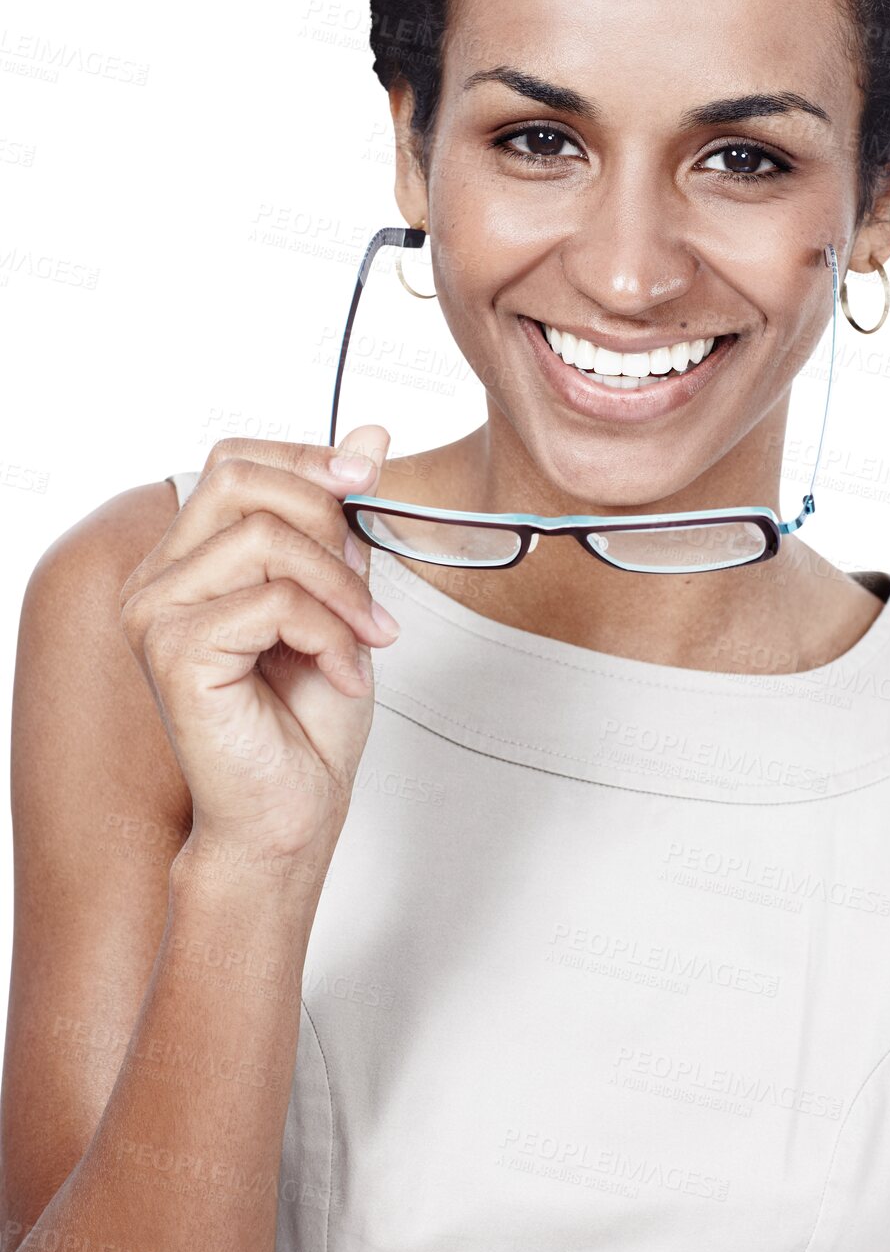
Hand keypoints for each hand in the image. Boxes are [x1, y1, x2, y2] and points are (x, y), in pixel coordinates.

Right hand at [120, 425, 397, 870]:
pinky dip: (331, 632)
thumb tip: (371, 437)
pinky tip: (345, 673)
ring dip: (340, 588)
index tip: (367, 480)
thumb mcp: (341, 596)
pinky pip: (274, 601)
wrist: (290, 814)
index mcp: (188, 559)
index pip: (234, 462)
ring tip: (367, 639)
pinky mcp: (175, 653)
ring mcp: (156, 615)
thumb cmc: (307, 719)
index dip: (305, 460)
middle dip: (327, 519)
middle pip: (241, 480)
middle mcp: (158, 579)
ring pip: (266, 539)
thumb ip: (342, 520)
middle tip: (368, 583)